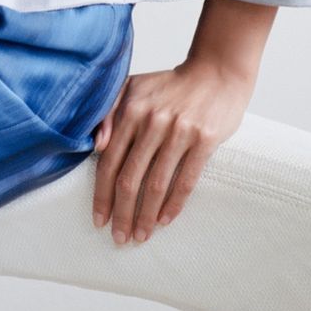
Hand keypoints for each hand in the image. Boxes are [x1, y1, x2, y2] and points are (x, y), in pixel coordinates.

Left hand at [90, 58, 253, 243]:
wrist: (215, 72)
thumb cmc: (170, 85)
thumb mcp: (134, 86)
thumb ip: (109, 111)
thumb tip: (95, 145)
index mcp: (131, 108)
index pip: (109, 161)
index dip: (101, 194)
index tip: (98, 219)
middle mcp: (152, 120)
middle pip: (130, 178)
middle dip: (121, 213)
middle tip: (118, 237)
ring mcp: (179, 131)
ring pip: (157, 184)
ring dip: (146, 216)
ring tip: (140, 235)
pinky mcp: (204, 139)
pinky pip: (186, 180)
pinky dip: (174, 204)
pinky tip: (165, 220)